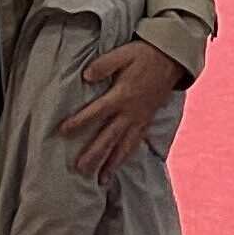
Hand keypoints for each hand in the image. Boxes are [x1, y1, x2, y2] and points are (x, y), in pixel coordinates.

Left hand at [59, 41, 185, 178]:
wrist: (170, 60)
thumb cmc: (143, 55)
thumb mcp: (123, 54)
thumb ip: (104, 65)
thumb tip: (85, 76)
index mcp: (121, 95)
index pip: (96, 112)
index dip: (79, 121)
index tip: (63, 131)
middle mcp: (130, 112)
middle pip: (109, 137)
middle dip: (94, 154)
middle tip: (79, 169)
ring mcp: (140, 119)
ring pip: (124, 146)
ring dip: (112, 163)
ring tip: (101, 180)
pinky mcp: (147, 121)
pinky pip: (136, 143)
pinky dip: (127, 156)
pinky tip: (119, 165)